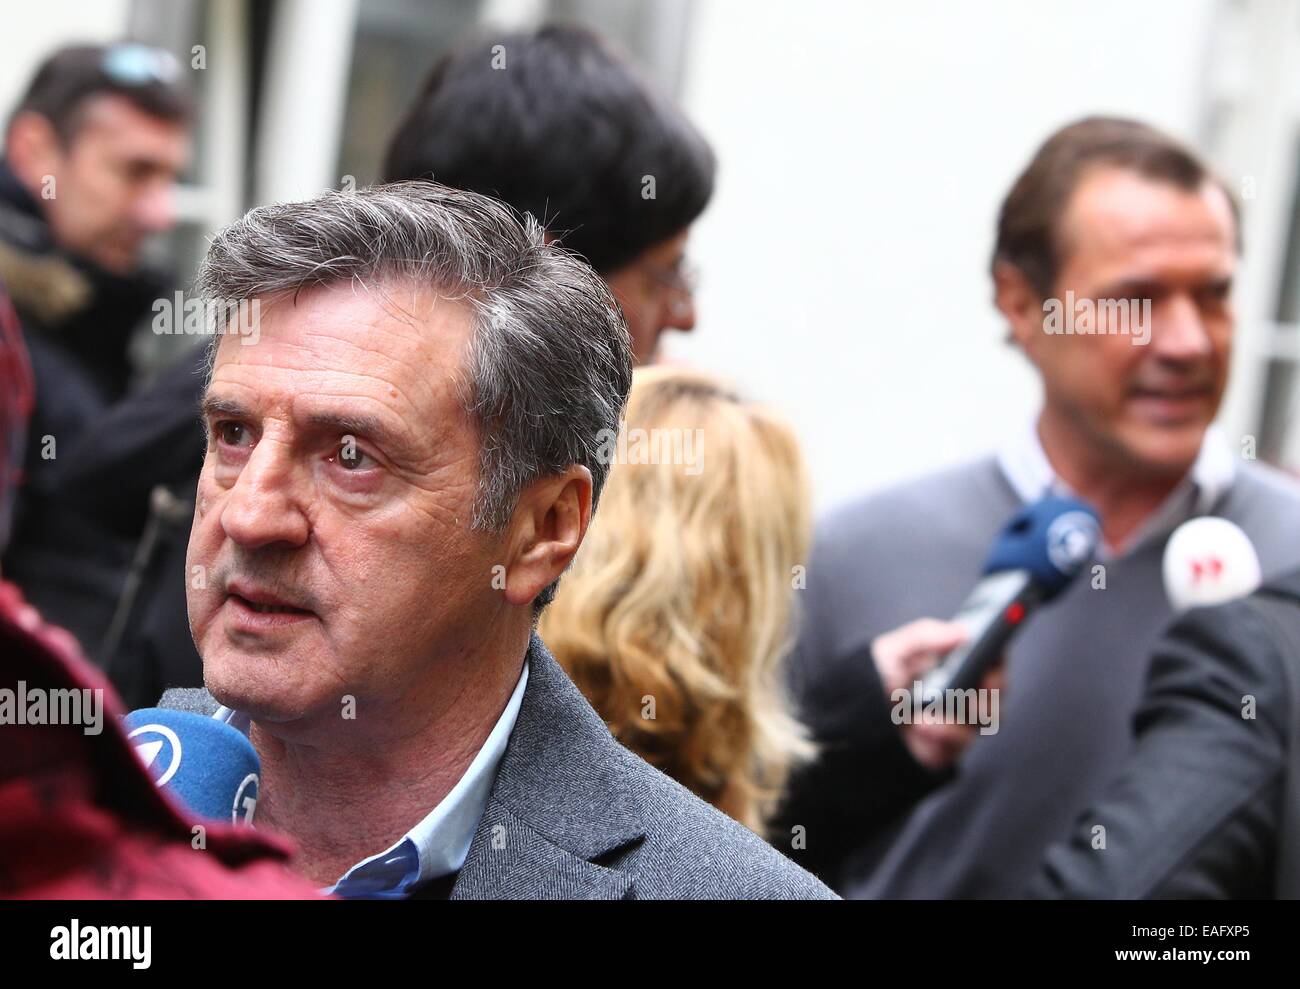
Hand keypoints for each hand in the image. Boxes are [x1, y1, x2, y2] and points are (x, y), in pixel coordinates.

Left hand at [871, 618, 1004, 770]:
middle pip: (999, 686)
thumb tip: (964, 631)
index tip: (996, 646)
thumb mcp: (894, 650)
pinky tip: (923, 723)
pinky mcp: (953, 743)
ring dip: (965, 708)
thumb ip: (926, 637)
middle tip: (982, 680)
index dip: (998, 649)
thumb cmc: (878, 679)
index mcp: (954, 660)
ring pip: (989, 713)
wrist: (858, 722)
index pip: (990, 652)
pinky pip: (964, 738)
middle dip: (994, 682)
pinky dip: (945, 730)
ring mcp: (961, 717)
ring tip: (935, 705)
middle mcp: (964, 688)